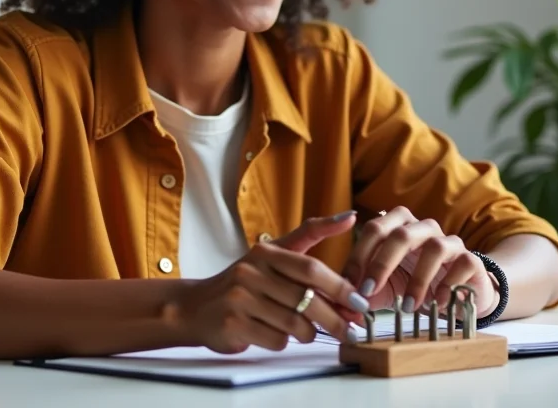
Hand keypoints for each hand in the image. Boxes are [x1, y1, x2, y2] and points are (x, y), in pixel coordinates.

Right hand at [178, 213, 369, 353]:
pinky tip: (274, 333)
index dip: (340, 287)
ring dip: (308, 333)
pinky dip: (284, 341)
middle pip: (307, 299)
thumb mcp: (273, 254)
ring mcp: (241, 298)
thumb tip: (350, 216)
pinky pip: (277, 340)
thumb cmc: (244, 282)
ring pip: (295, 324)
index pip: (311, 269)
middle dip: (335, 318)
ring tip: (307, 331)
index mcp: (266, 253)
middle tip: (351, 329)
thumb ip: (310, 237)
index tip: (360, 303)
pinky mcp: (234, 323)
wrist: (196, 306)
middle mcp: (252, 271)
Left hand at [342, 207, 497, 316]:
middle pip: (400, 233)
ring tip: (408, 307)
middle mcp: (422, 227)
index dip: (359, 255)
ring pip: (434, 247)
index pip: (374, 229)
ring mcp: (448, 241)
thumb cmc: (413, 284)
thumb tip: (340, 299)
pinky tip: (437, 304)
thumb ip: (364, 288)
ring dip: (418, 279)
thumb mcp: (385, 286)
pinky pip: (462, 264)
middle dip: (381, 263)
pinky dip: (448, 285)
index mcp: (398, 225)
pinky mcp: (470, 259)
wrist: (457, 293)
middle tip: (369, 291)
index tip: (349, 285)